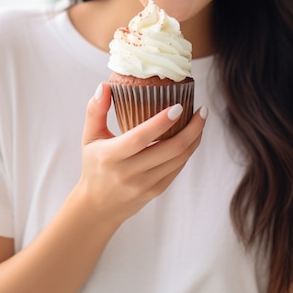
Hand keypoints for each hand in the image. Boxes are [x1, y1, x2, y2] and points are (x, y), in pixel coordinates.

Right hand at [79, 83, 206, 228]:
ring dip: (194, 138)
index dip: (161, 122)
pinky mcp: (155, 191)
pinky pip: (177, 168)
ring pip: (178, 159)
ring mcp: (144, 185)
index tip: (179, 106)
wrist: (98, 206)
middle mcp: (129, 173)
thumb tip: (104, 85)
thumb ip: (95, 111)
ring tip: (201, 119)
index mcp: (111, 156)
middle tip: (202, 109)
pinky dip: (188, 151)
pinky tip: (193, 136)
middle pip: (169, 149)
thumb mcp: (89, 138)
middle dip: (191, 128)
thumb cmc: (95, 165)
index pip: (140, 138)